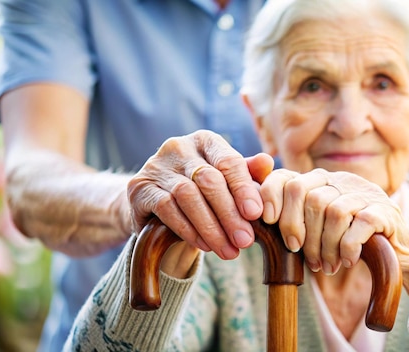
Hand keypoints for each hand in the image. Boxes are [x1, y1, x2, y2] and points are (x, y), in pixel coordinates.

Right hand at [127, 130, 273, 261]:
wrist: (155, 207)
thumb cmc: (202, 192)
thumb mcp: (227, 182)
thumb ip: (247, 174)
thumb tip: (268, 162)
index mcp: (205, 141)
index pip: (228, 161)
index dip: (244, 189)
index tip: (257, 215)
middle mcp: (179, 147)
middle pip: (209, 180)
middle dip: (230, 214)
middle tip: (245, 241)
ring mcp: (156, 165)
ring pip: (188, 196)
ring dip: (211, 227)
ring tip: (228, 250)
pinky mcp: (139, 187)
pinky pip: (167, 208)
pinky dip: (188, 229)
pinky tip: (203, 245)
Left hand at [260, 168, 408, 328]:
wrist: (399, 257)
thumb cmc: (349, 245)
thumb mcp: (316, 231)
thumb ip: (291, 221)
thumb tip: (255, 220)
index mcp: (322, 182)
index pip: (287, 176)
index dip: (271, 195)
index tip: (266, 220)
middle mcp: (342, 181)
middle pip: (306, 192)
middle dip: (297, 228)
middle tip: (301, 254)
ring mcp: (365, 193)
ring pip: (331, 210)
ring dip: (323, 245)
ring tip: (326, 265)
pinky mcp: (385, 211)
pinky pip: (358, 224)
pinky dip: (347, 248)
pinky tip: (348, 261)